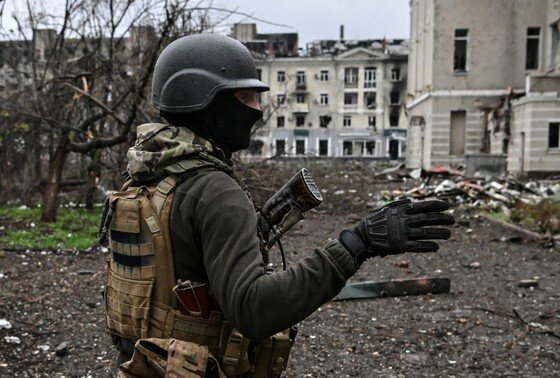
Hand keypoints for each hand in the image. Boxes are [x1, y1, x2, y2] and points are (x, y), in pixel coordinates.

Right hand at [339, 199, 454, 265]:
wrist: (362, 238)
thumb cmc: (373, 222)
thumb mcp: (384, 209)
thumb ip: (398, 205)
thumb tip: (411, 202)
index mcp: (401, 210)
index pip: (423, 206)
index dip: (436, 205)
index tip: (447, 205)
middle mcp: (404, 221)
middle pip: (428, 218)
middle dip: (442, 218)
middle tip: (453, 219)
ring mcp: (404, 234)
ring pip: (427, 232)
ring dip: (439, 233)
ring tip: (449, 233)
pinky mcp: (402, 246)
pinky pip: (420, 246)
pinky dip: (429, 246)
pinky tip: (436, 247)